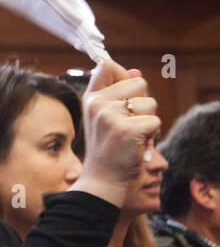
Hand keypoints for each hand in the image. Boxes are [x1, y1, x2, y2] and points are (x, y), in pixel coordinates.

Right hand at [70, 60, 160, 207]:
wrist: (103, 180)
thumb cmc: (109, 149)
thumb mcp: (107, 118)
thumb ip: (119, 94)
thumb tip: (136, 72)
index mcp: (91, 98)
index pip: (107, 65)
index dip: (123, 74)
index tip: (123, 93)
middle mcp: (97, 103)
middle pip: (139, 83)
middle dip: (142, 104)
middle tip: (128, 125)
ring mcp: (110, 115)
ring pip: (150, 103)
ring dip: (148, 122)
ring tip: (131, 137)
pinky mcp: (126, 129)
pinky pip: (156, 121)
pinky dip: (151, 136)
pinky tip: (136, 146)